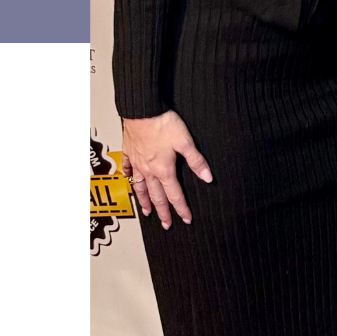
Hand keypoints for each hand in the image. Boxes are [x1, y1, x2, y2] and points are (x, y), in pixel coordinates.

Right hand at [120, 111, 211, 229]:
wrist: (141, 110)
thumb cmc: (163, 124)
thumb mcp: (185, 142)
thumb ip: (196, 161)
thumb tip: (207, 178)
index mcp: (164, 169)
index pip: (175, 194)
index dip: (181, 208)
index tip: (186, 220)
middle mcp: (148, 170)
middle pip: (156, 196)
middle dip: (163, 212)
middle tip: (166, 225)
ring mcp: (136, 162)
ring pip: (140, 187)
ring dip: (144, 201)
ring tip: (147, 212)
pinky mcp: (129, 152)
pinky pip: (128, 169)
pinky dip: (129, 177)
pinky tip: (130, 180)